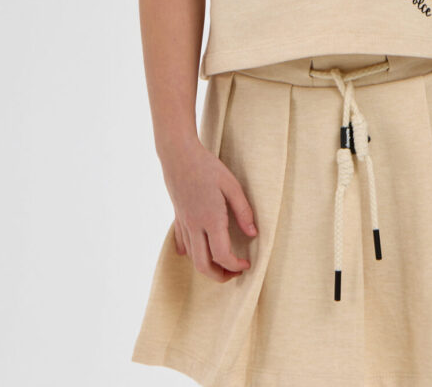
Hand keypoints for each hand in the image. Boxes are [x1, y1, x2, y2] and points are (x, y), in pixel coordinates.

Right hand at [159, 139, 258, 281]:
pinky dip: (193, 253)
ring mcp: (183, 223)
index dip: (236, 266)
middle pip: (203, 265)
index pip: (222, 256)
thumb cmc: (207, 167)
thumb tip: (253, 234)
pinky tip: (202, 248)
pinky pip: (183, 244)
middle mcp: (194, 226)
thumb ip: (244, 211)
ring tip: (223, 262)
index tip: (247, 264)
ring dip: (208, 266)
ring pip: (192, 257)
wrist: (178, 154)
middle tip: (235, 272)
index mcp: (210, 219)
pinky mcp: (177, 217)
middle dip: (220, 276)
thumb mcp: (231, 185)